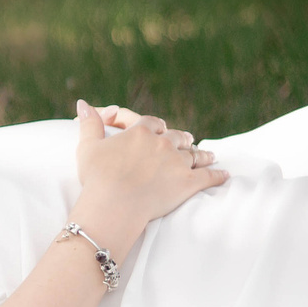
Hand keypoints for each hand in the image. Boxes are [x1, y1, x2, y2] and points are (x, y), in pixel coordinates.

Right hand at [72, 99, 226, 239]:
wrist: (114, 204)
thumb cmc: (97, 177)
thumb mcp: (87, 147)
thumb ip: (89, 124)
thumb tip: (82, 102)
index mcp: (140, 133)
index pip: (152, 122)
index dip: (157, 125)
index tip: (160, 128)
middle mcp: (162, 143)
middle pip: (176, 136)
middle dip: (182, 138)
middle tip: (187, 139)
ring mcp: (178, 163)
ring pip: (195, 154)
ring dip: (202, 154)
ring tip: (208, 154)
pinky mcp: (189, 183)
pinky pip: (208, 177)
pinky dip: (218, 175)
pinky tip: (225, 175)